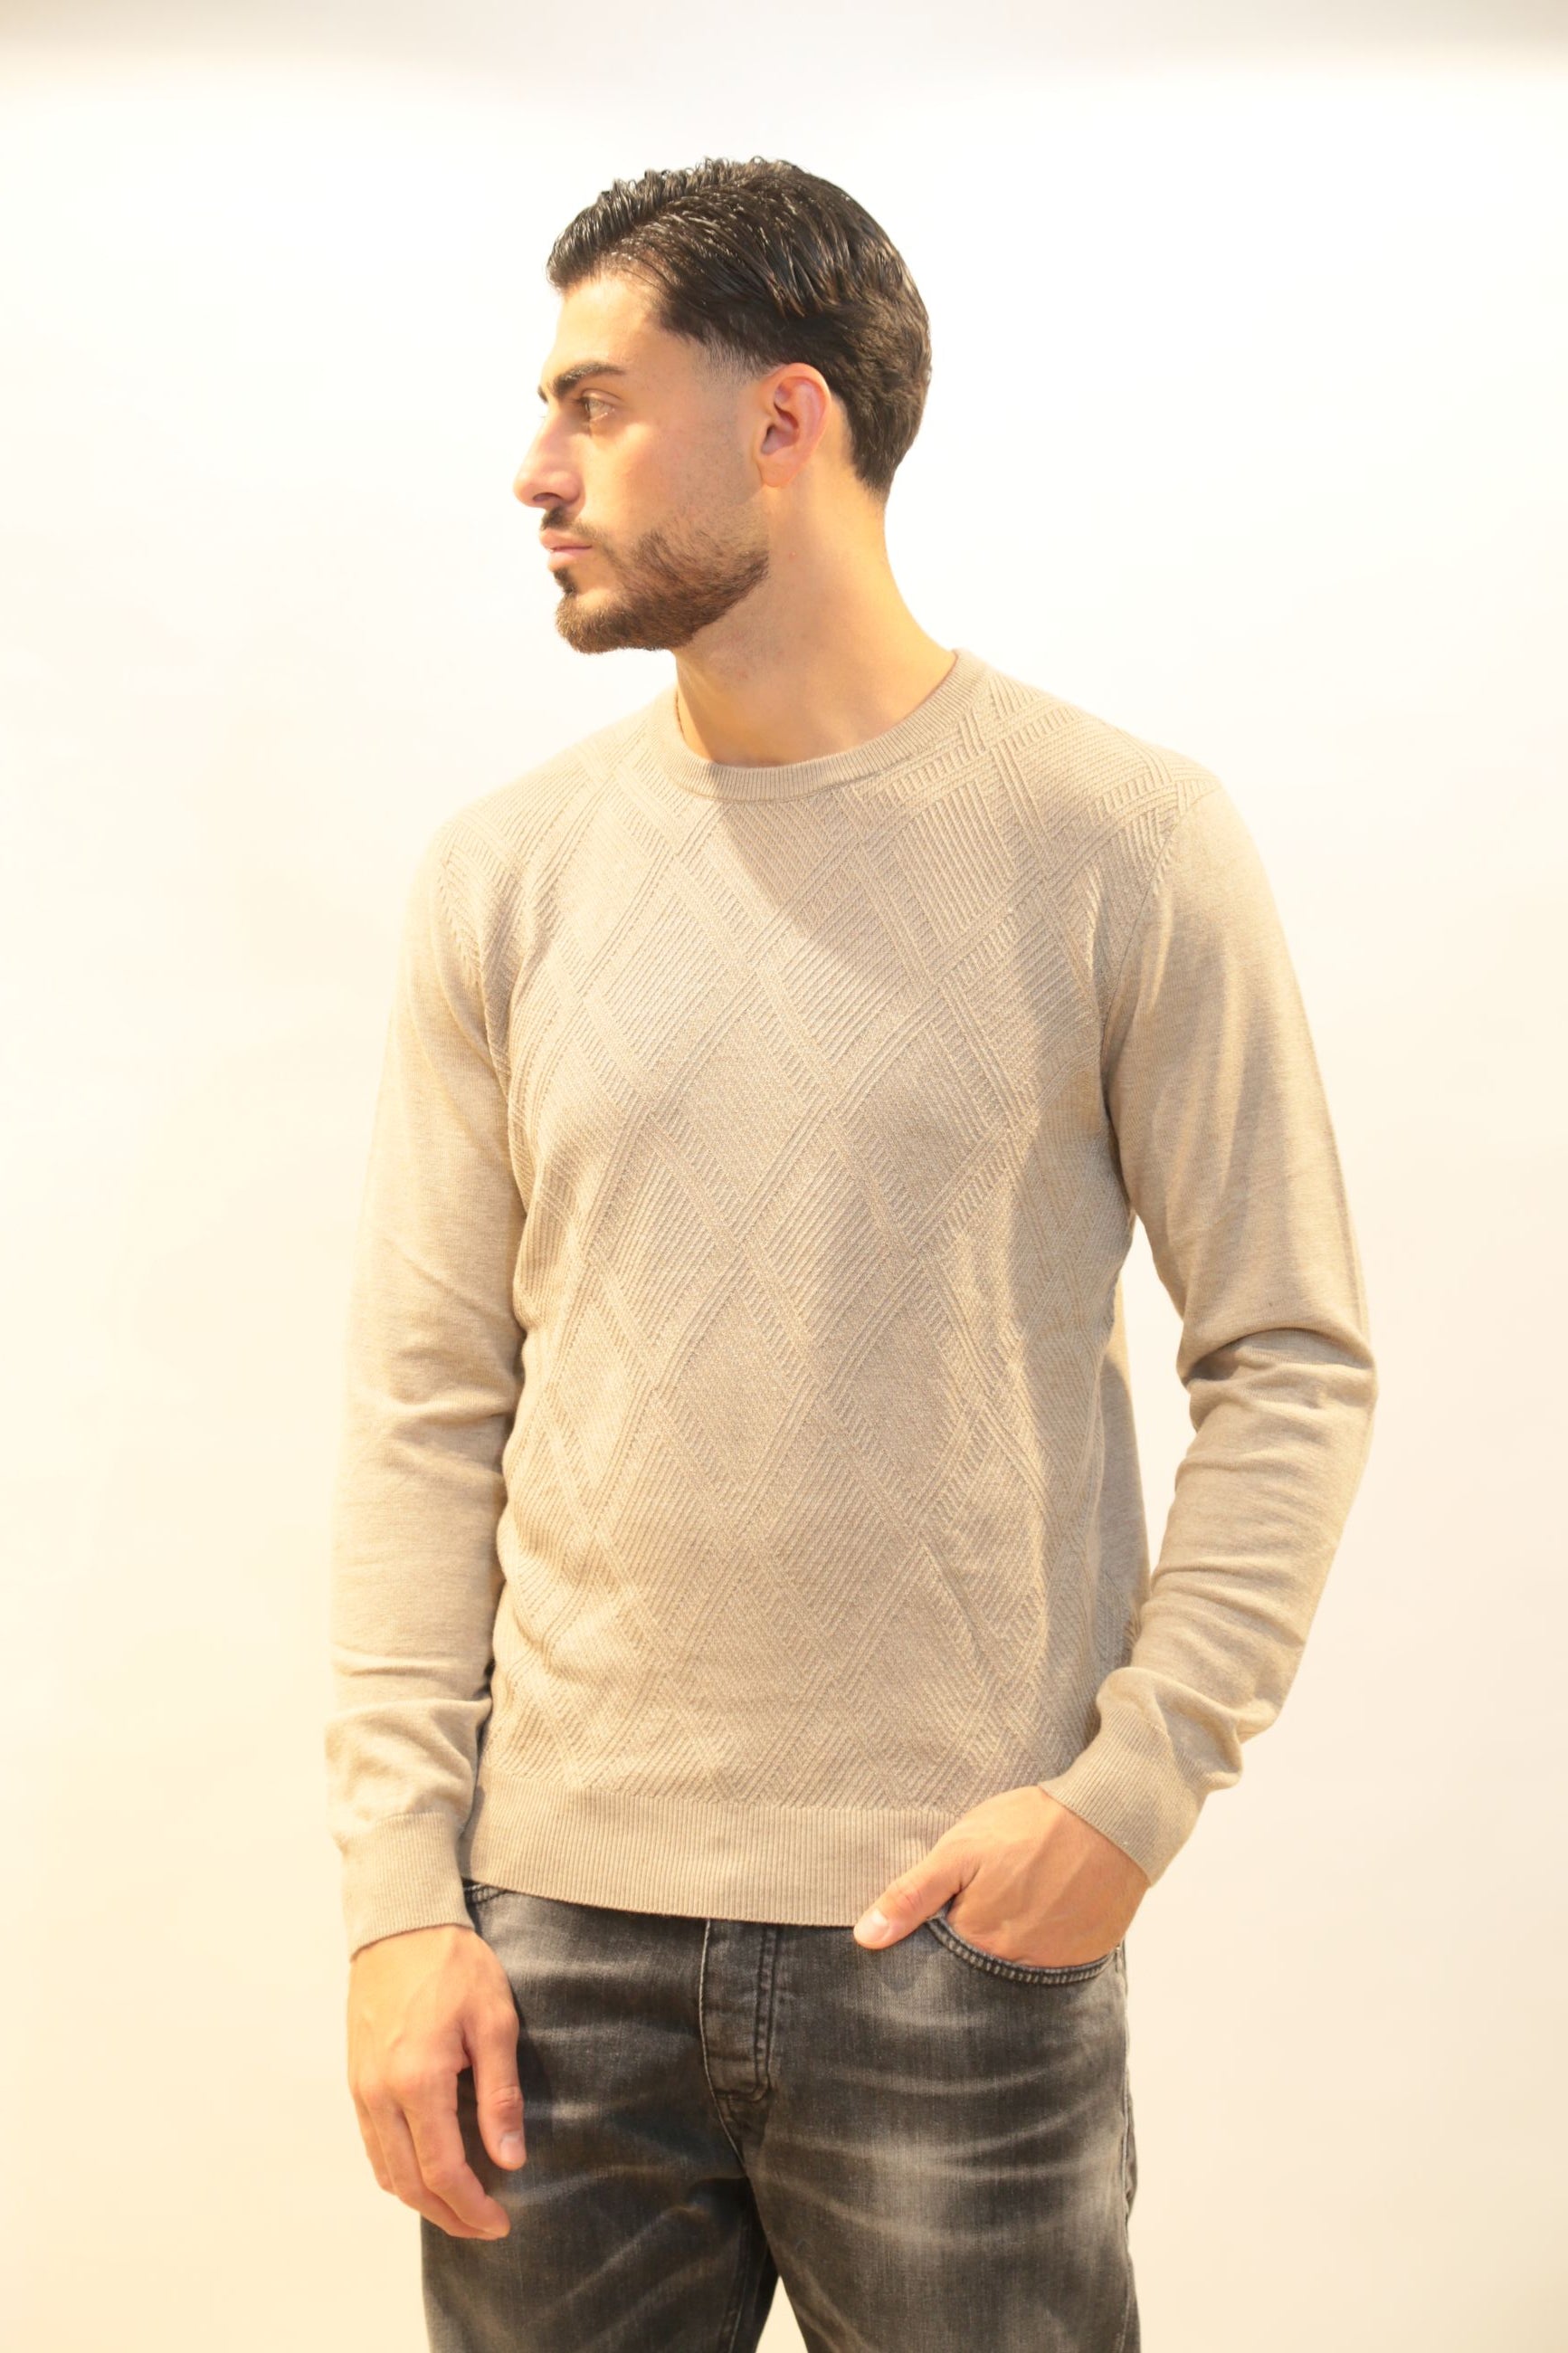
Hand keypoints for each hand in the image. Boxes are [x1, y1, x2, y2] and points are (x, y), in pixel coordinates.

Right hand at [346, 1921, 526, 2239]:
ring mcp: (361, 2090)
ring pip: (386, 2171)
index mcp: (417, 2082)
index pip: (443, 2171)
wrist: (400, 1925)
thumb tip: (508, 2159)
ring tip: (461, 2208)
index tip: (500, 2223)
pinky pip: (373, 2146)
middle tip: (485, 2227)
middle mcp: (380, 2095)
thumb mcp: (495, 2021)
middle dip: (449, 2216)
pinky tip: (426, 2172)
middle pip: (410, 2185)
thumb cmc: (453, 1966)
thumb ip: (499, 2095)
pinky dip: (398, 2172)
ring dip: (422, 2200)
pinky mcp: (355, 2081)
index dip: (472, 2208)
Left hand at [852, 1785, 1148, 1966]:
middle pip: (980, 1969)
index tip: (942, 1914)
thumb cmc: (1029, 1827)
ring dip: (1010, 1946)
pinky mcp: (1087, 1956)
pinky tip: (1047, 1909)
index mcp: (978, 1942)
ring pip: (1017, 1968)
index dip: (936, 1936)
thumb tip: (865, 1940)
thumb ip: (912, 1896)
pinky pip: (1056, 1964)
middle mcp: (1017, 1966)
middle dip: (972, 1946)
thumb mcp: (960, 1849)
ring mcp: (1056, 1965)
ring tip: (1018, 1902)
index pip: (941, 1961)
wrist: (1110, 1817)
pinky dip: (1047, 1943)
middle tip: (987, 1900)